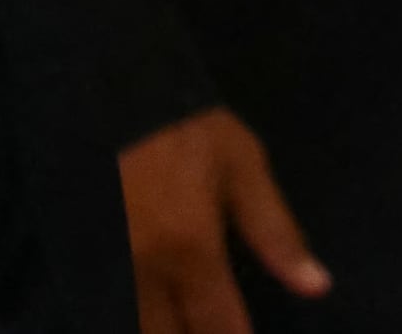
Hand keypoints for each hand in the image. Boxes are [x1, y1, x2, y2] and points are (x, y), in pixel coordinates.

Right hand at [118, 105, 321, 330]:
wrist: (114, 91)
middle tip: (213, 322)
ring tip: (188, 316)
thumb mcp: (243, 167)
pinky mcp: (84, 258)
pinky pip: (108, 305)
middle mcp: (143, 271)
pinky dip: (133, 312)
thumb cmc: (186, 128)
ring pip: (134, 327)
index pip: (218, 327)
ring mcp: (106, 268)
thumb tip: (317, 287)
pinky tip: (155, 306)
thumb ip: (277, 233)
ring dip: (163, 327)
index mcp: (190, 250)